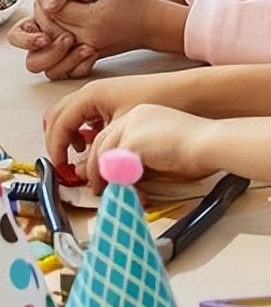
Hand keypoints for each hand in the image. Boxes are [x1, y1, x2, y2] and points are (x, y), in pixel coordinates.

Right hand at [7, 0, 99, 79]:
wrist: (139, 11)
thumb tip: (47, 4)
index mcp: (41, 20)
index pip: (18, 35)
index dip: (27, 39)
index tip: (44, 37)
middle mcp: (49, 40)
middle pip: (32, 60)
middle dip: (50, 53)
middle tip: (68, 39)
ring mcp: (63, 54)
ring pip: (50, 71)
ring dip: (66, 61)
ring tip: (87, 47)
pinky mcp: (78, 63)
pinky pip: (72, 74)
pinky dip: (82, 67)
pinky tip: (94, 54)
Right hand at [43, 73, 183, 164]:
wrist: (190, 91)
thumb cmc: (159, 102)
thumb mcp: (124, 131)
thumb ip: (99, 151)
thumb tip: (85, 172)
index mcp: (89, 96)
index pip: (58, 125)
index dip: (56, 150)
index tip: (60, 168)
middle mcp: (89, 92)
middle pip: (55, 118)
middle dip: (56, 142)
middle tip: (62, 163)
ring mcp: (99, 93)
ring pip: (68, 116)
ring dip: (67, 136)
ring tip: (79, 154)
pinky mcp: (109, 99)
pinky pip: (83, 115)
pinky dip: (80, 130)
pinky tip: (93, 141)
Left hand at [83, 105, 218, 192]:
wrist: (212, 144)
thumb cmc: (197, 151)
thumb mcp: (160, 154)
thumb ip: (137, 161)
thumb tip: (118, 177)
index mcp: (141, 115)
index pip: (111, 135)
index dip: (102, 157)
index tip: (100, 174)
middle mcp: (133, 117)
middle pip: (101, 142)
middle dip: (94, 167)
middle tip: (96, 186)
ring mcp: (131, 126)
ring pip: (102, 153)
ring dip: (100, 176)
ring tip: (104, 191)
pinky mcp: (132, 140)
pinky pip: (112, 163)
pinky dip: (112, 179)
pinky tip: (118, 190)